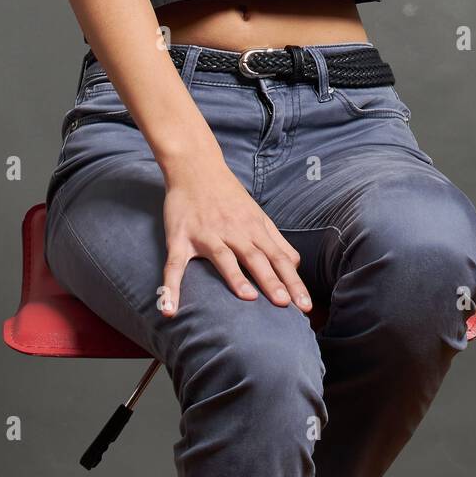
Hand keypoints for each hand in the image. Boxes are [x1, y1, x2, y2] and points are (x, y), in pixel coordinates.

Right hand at [157, 155, 312, 317]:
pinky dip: (171, 287)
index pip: (279, 258)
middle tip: (286, 305)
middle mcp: (234, 232)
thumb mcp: (257, 215)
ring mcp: (206, 235)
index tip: (306, 305)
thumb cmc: (229, 195)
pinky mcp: (180, 238)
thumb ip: (276, 241)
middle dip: (272, 282)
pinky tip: (169, 309)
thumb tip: (295, 266)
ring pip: (224, 257)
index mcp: (254, 229)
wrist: (196, 167)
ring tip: (248, 298)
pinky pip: (175, 265)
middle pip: (257, 258)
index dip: (293, 282)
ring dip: (235, 277)